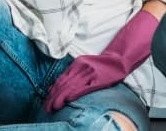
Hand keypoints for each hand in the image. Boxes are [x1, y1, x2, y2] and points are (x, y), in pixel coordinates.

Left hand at [44, 11, 158, 112]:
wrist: (119, 58)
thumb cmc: (104, 63)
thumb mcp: (87, 64)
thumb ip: (75, 73)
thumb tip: (63, 85)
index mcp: (77, 64)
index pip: (61, 79)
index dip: (52, 91)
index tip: (46, 99)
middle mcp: (80, 68)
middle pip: (62, 84)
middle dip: (52, 97)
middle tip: (46, 107)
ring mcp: (88, 74)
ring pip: (69, 87)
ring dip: (58, 98)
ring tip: (52, 107)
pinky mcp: (96, 80)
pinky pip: (82, 88)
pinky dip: (72, 94)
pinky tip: (65, 100)